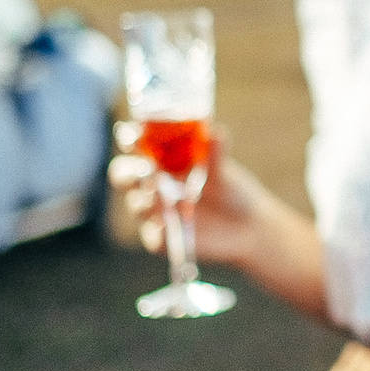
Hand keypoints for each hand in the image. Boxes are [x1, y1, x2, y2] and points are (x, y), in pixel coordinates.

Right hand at [107, 125, 266, 270]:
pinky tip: (169, 223)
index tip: (135, 136)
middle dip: (128, 172)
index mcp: (160, 161)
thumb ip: (216, 152)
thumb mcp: (224, 171)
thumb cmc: (230, 191)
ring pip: (137, 204)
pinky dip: (159, 227)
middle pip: (122, 175)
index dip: (129, 139)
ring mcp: (154, 212)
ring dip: (148, 199)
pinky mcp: (161, 239)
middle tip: (147, 170)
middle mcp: (151, 186)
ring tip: (165, 195)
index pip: (133, 147)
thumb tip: (214, 132)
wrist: (247, 227)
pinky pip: (153, 234)